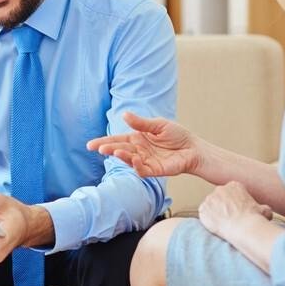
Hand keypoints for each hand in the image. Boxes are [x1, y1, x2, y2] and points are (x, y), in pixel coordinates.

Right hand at [86, 112, 202, 177]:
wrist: (193, 148)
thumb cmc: (177, 135)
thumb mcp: (158, 125)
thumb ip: (141, 123)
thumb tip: (124, 114)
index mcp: (137, 138)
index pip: (117, 139)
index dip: (104, 142)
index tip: (90, 144)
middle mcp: (138, 150)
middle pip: (120, 150)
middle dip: (108, 149)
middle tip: (99, 148)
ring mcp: (145, 161)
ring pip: (129, 160)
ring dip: (121, 156)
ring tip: (114, 151)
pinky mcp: (154, 170)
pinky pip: (142, 170)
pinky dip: (137, 165)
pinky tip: (134, 159)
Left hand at [198, 181, 272, 239]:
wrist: (243, 227)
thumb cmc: (255, 218)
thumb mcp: (265, 210)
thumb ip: (262, 208)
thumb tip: (265, 210)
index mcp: (234, 186)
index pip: (231, 192)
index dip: (233, 203)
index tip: (237, 211)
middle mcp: (220, 189)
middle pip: (219, 197)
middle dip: (222, 206)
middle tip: (229, 218)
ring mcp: (209, 199)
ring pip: (210, 206)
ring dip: (215, 213)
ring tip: (223, 224)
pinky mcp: (202, 209)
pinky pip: (203, 214)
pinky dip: (207, 219)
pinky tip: (215, 226)